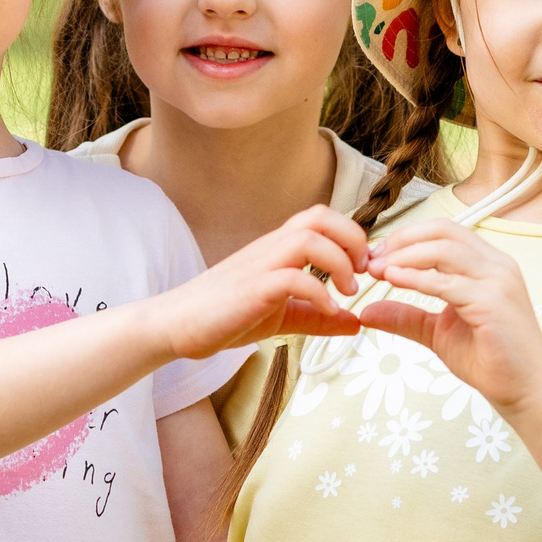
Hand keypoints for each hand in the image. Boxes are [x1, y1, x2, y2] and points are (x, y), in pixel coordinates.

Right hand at [152, 206, 367, 358]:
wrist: (178, 325)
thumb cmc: (226, 315)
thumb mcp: (283, 316)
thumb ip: (318, 316)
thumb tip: (356, 322)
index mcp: (278, 247)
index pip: (321, 217)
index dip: (352, 235)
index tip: (364, 268)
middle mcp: (271, 248)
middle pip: (320, 216)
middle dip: (352, 238)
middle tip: (361, 272)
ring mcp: (260, 265)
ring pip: (309, 238)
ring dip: (339, 262)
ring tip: (348, 292)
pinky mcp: (251, 288)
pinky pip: (293, 277)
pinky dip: (319, 293)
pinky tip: (328, 311)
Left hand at [359, 221, 541, 413]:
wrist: (526, 391)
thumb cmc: (491, 361)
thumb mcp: (438, 332)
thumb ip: (406, 317)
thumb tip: (367, 311)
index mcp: (487, 265)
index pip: (444, 232)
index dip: (406, 238)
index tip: (375, 257)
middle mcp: (497, 265)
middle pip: (443, 231)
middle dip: (401, 240)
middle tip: (371, 260)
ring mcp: (498, 281)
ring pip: (444, 250)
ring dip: (404, 256)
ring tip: (376, 270)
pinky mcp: (494, 303)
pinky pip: (448, 283)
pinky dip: (416, 278)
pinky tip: (392, 280)